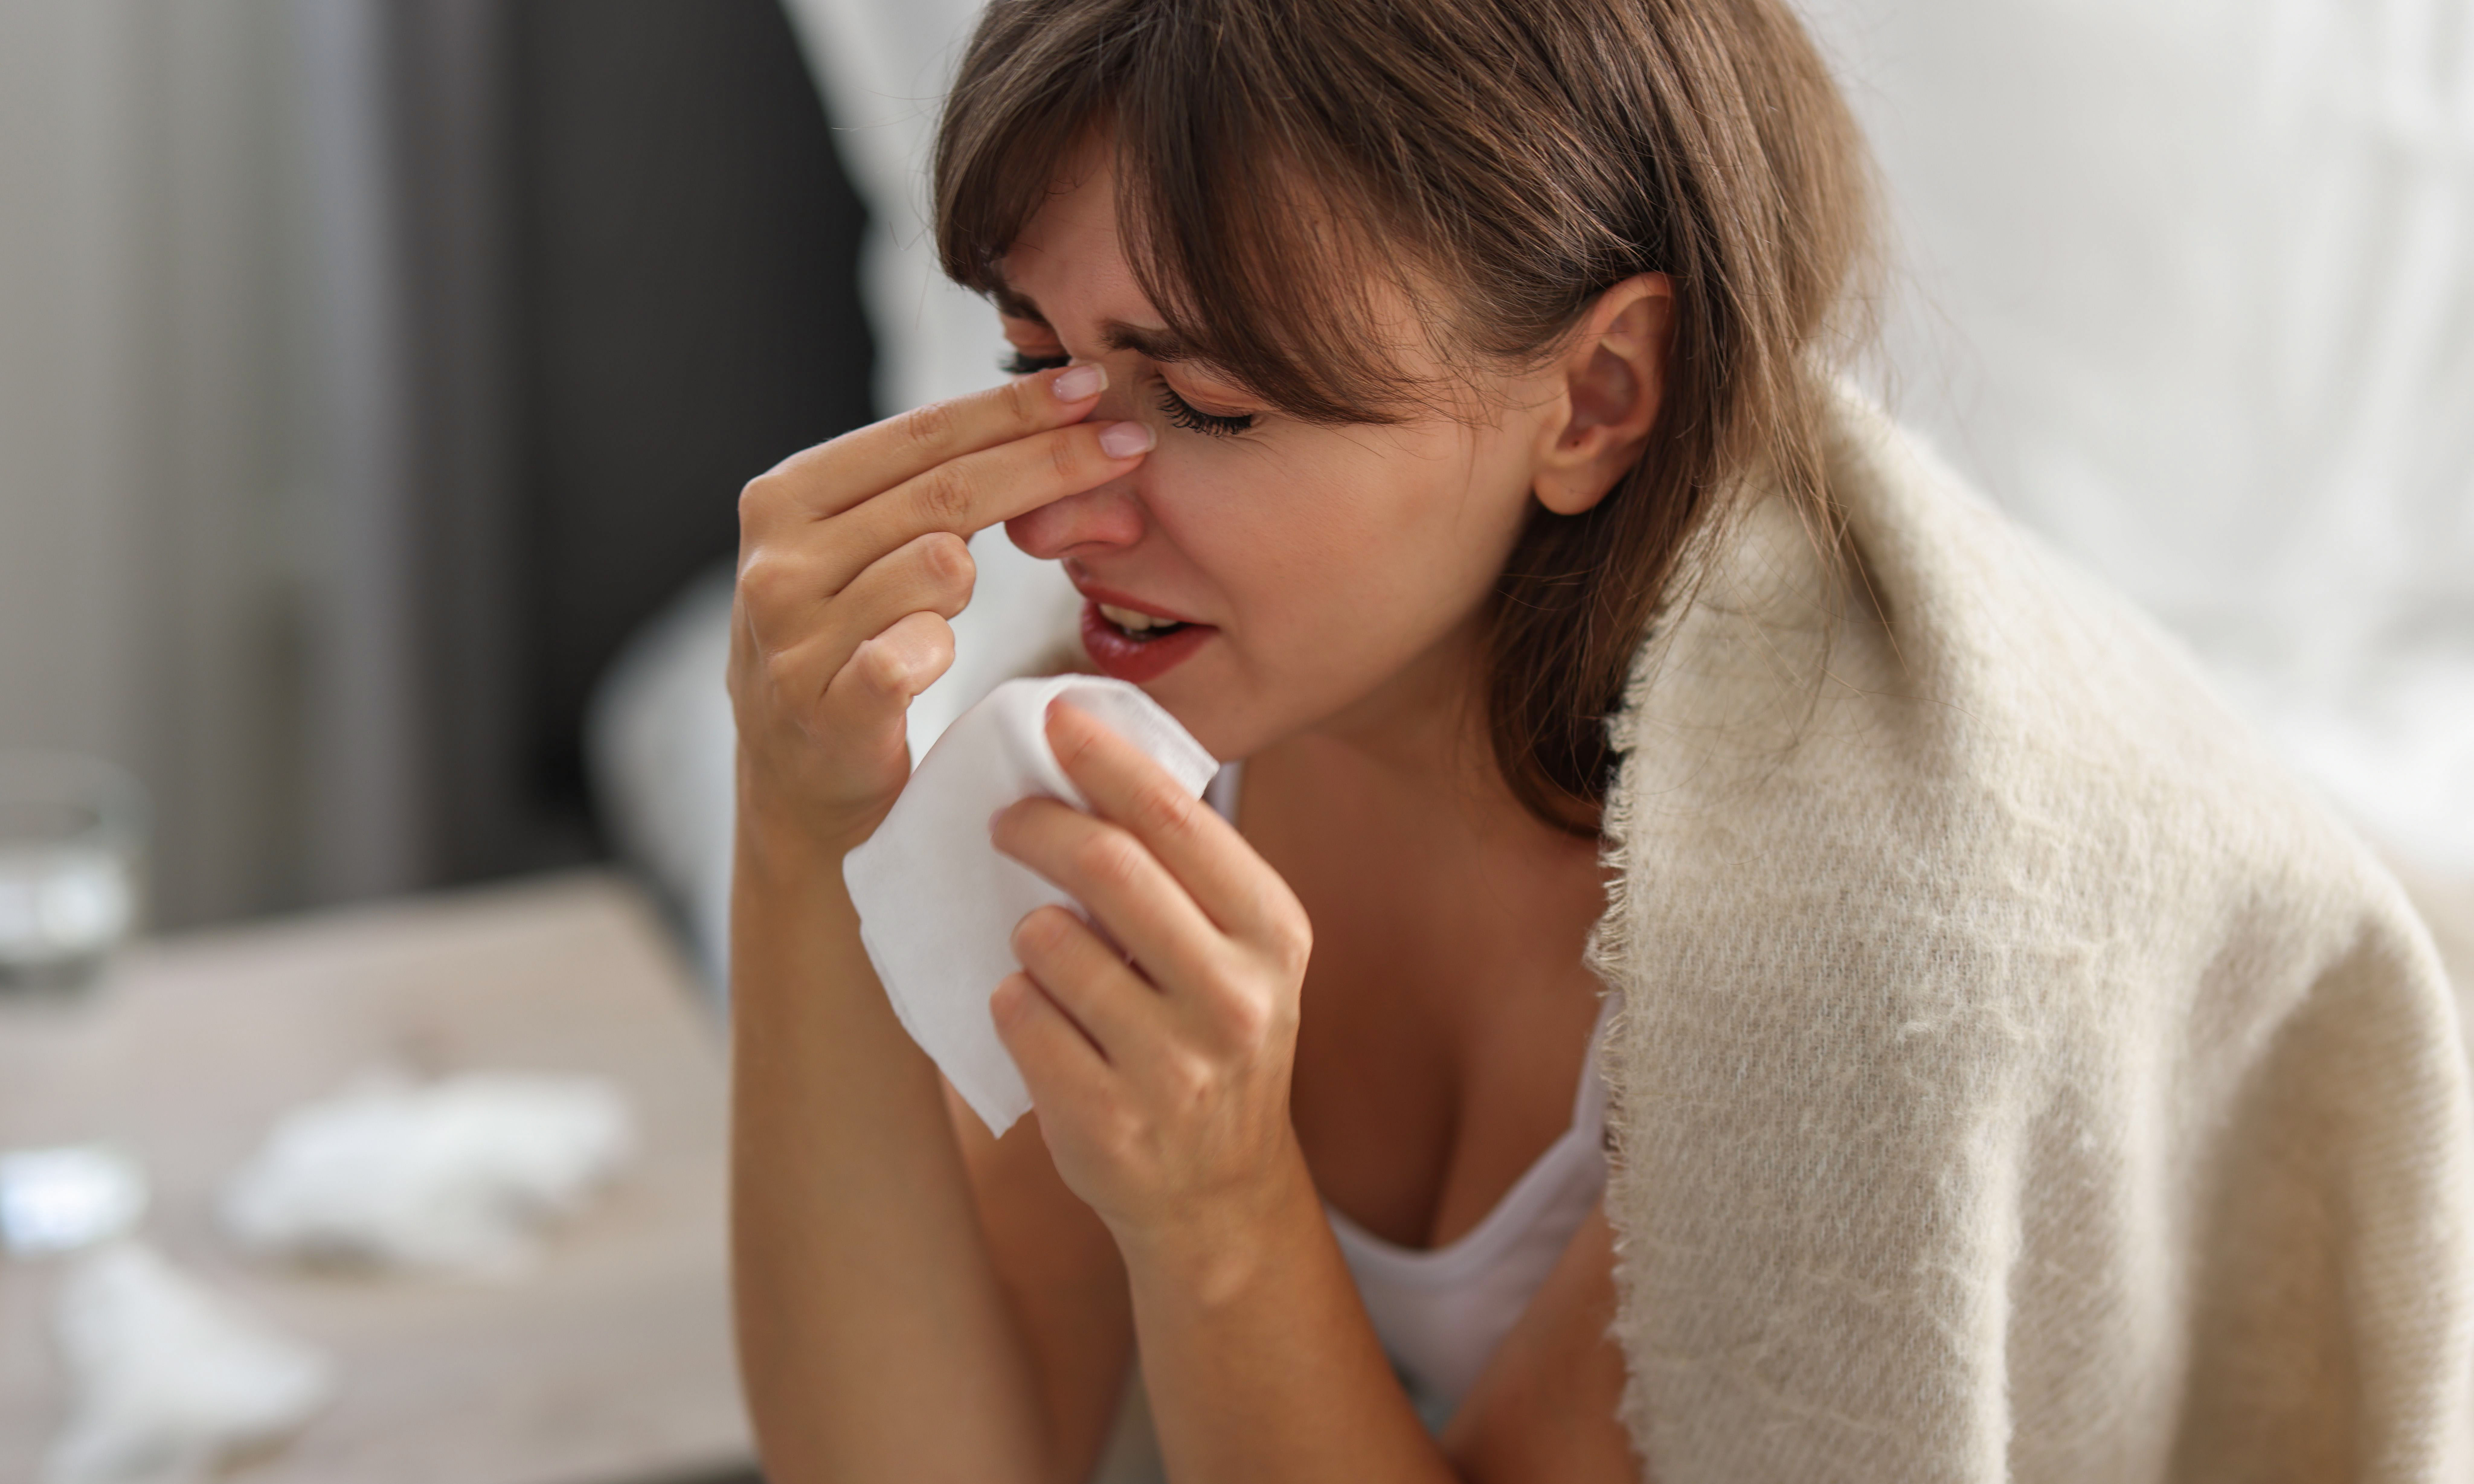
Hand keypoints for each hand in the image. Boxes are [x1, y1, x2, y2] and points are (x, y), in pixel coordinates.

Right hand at [730, 366, 1151, 858]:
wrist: (793, 779)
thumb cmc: (851, 647)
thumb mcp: (872, 551)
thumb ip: (936, 492)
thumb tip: (1063, 425)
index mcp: (788, 498)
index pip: (920, 435)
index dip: (1011, 408)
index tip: (1092, 385)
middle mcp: (779, 558)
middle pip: (945, 491)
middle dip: (1050, 462)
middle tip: (1131, 446)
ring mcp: (794, 635)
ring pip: (939, 566)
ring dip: (970, 584)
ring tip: (943, 615)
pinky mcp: (823, 708)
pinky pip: (916, 653)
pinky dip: (937, 650)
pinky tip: (926, 661)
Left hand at [988, 702, 1316, 1264]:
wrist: (1219, 1193)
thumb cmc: (1209, 1040)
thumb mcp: (1234, 951)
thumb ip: (1181, 872)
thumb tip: (1091, 762)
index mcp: (1272, 933)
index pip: (1177, 818)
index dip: (1106, 759)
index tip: (1055, 718)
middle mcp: (1237, 998)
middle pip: (1109, 864)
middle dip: (1041, 824)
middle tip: (1006, 818)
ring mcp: (1177, 1069)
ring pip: (1051, 944)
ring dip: (1030, 934)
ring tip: (1049, 954)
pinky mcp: (1111, 1124)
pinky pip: (1020, 1017)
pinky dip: (1013, 1002)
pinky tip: (1044, 1020)